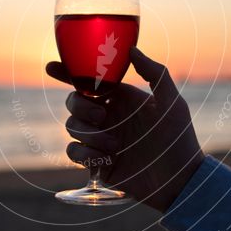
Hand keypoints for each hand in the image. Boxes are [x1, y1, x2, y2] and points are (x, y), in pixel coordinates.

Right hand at [46, 47, 204, 211]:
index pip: (90, 81)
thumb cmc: (179, 139)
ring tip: (115, 146)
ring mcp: (100, 139)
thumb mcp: (171, 102)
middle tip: (101, 115)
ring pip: (72, 126)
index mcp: (121, 98)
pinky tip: (105, 158)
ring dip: (90, 134)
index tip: (51, 67)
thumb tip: (131, 50)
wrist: (177, 181)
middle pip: (74, 102)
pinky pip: (73, 151)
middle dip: (81, 106)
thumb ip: (155, 73)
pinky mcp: (96, 162)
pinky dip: (84, 153)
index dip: (67, 73)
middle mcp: (108, 116)